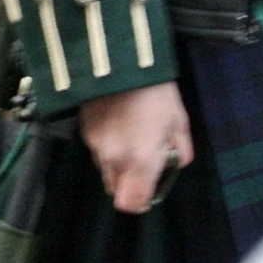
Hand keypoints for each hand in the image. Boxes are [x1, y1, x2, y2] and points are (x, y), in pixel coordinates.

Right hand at [81, 82, 191, 213]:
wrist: (117, 59)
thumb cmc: (155, 91)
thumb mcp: (178, 121)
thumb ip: (179, 150)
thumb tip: (174, 161)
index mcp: (141, 160)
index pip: (131, 204)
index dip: (141, 202)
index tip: (150, 190)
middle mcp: (114, 159)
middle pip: (116, 190)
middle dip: (129, 183)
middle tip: (143, 161)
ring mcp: (95, 145)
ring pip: (105, 170)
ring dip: (118, 164)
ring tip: (130, 137)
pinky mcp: (83, 131)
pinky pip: (97, 151)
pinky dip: (106, 146)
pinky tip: (117, 124)